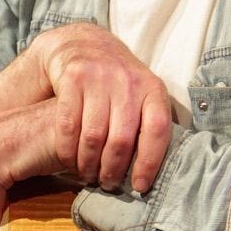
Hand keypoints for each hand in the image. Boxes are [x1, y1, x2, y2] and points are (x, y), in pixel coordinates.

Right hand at [30, 24, 172, 192]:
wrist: (83, 43)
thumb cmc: (117, 80)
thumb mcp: (141, 92)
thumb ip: (149, 121)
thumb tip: (163, 167)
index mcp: (152, 87)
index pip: (157, 129)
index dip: (149, 162)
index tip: (139, 186)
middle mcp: (128, 81)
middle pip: (121, 138)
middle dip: (112, 170)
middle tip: (107, 184)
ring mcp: (99, 77)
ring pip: (93, 136)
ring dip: (88, 164)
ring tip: (87, 176)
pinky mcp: (73, 78)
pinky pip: (68, 125)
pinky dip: (68, 150)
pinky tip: (69, 161)